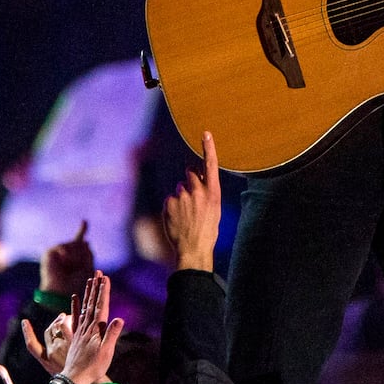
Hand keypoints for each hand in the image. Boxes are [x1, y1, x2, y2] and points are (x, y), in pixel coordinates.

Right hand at [20, 312, 72, 375]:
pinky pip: (66, 324)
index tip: (24, 322)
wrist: (86, 381)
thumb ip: (56, 360)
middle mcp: (52, 353)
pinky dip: (68, 318)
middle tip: (62, 317)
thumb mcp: (61, 372)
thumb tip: (57, 345)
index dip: (27, 333)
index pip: (32, 345)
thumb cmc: (77, 378)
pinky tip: (75, 315)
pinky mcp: (72, 340)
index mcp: (47, 362)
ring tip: (69, 317)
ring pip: (57, 326)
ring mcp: (61, 346)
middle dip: (54, 322)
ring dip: (62, 319)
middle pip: (49, 331)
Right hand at [39, 219, 94, 296]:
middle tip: (77, 268)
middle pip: (81, 243)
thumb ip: (88, 253)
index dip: (82, 230)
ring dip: (75, 256)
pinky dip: (66, 254)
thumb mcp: (88, 268)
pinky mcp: (49, 253)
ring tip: (70, 267)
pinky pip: (63, 246)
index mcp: (76, 258)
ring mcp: (58, 253)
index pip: (80, 241)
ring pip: (73, 244)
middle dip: (82, 255)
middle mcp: (66, 253)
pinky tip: (64, 261)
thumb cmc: (76, 283)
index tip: (84, 221)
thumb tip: (86, 241)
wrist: (62, 292)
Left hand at [62, 271, 123, 383]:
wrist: (76, 379)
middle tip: (98, 272)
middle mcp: (87, 327)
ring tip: (90, 280)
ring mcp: (81, 331)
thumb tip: (119, 319)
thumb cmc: (93, 368)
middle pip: (92, 303)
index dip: (103, 291)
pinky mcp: (77, 336)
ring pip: (85, 307)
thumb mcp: (106, 353)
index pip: (100, 306)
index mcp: (95, 330)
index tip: (105, 278)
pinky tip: (75, 299)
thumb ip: (111, 335)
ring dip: (88, 293)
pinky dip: (76, 306)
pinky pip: (76, 317)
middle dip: (95, 287)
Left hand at [163, 132, 220, 272]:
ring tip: (186, 214)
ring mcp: (182, 197)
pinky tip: (178, 219)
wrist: (193, 248)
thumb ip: (206, 191)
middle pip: (189, 173)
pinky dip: (173, 207)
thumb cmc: (207, 230)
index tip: (206, 134)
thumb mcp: (214, 209)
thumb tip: (196, 178)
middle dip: (189, 179)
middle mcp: (198, 191)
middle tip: (191, 197)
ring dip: (181, 196)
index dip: (209, 148)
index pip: (210, 165)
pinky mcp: (169, 203)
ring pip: (179, 188)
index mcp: (213, 193)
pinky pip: (170, 199)